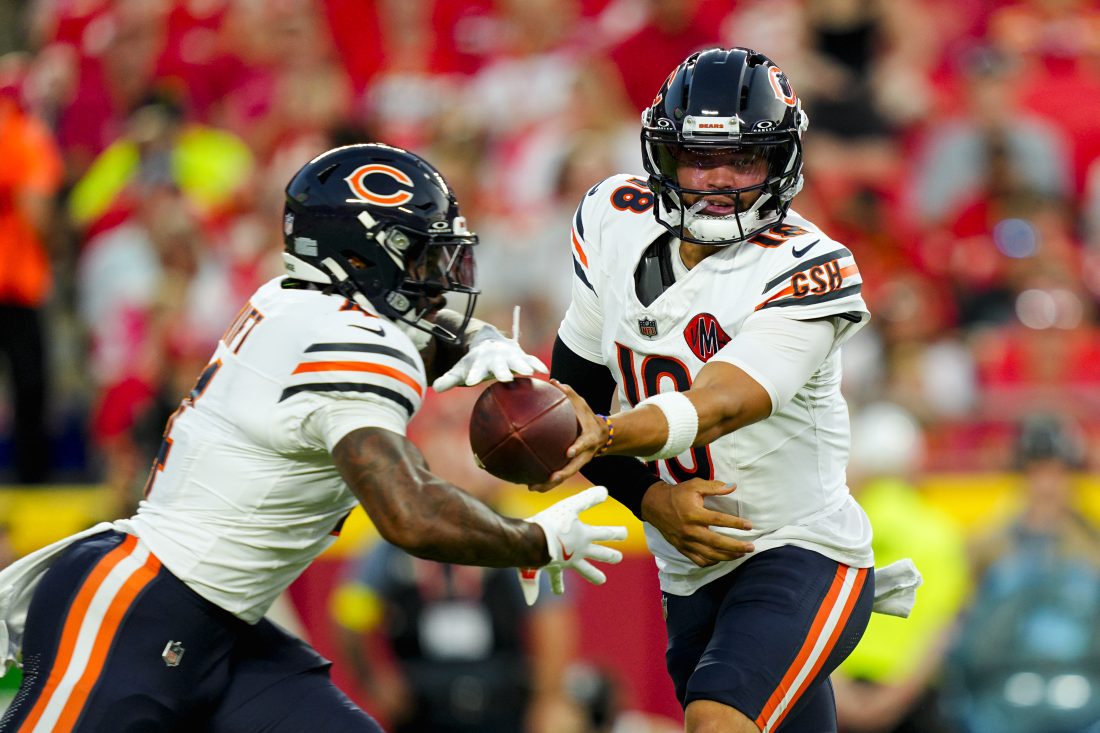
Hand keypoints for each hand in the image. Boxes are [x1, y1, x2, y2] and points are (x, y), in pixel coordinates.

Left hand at [432, 308, 547, 391]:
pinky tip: (544, 371)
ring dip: (522, 365)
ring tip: (528, 373)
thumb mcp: (461, 370)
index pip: (476, 368)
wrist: (490, 344)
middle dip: (501, 371)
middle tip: (504, 379)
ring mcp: (509, 356)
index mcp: (480, 361)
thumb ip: (449, 379)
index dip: (473, 374)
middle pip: (498, 365)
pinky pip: (530, 359)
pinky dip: (536, 364)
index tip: (471, 381)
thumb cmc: (475, 363)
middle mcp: (495, 357)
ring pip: (516, 361)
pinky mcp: (521, 356)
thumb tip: (435, 387)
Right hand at [517, 486, 626, 604]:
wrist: (534, 544)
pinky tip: (546, 597)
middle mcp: (579, 551)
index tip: (625, 532)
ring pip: (583, 570)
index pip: (605, 533)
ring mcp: (567, 562)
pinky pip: (553, 578)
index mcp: (584, 537)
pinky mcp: (552, 568)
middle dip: (609, 555)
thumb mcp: (570, 506)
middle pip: (599, 554)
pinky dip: (552, 586)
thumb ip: (587, 499)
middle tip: (618, 558)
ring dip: (593, 575)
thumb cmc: (551, 524)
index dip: (616, 532)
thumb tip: (605, 490)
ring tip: (602, 580)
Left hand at [528, 380, 608, 491]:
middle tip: (550, 479)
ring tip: (533, 488)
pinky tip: (529, 485)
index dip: (578, 448)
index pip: (584, 443)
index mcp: (589, 439)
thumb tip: (554, 381)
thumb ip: (569, 395)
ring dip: (550, 485)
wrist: (602, 436)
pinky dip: (545, 482)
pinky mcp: (571, 467)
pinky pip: (558, 476)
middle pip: (574, 467)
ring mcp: (578, 463)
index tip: (569, 451)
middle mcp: (584, 454)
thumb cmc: (588, 417)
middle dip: (563, 474)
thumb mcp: (582, 405)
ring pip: (564, 477)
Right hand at [641, 480, 754, 566]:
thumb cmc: (677, 494)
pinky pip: (698, 560)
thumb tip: (733, 486)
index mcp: (693, 513)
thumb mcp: (694, 485)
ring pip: (709, 554)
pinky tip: (721, 558)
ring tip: (741, 554)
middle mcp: (690, 530)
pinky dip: (711, 562)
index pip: (718, 520)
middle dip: (735, 546)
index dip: (735, 523)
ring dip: (727, 556)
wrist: (654, 505)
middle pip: (716, 542)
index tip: (749, 525)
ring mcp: (685, 542)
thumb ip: (714, 487)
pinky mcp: (682, 548)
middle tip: (751, 547)